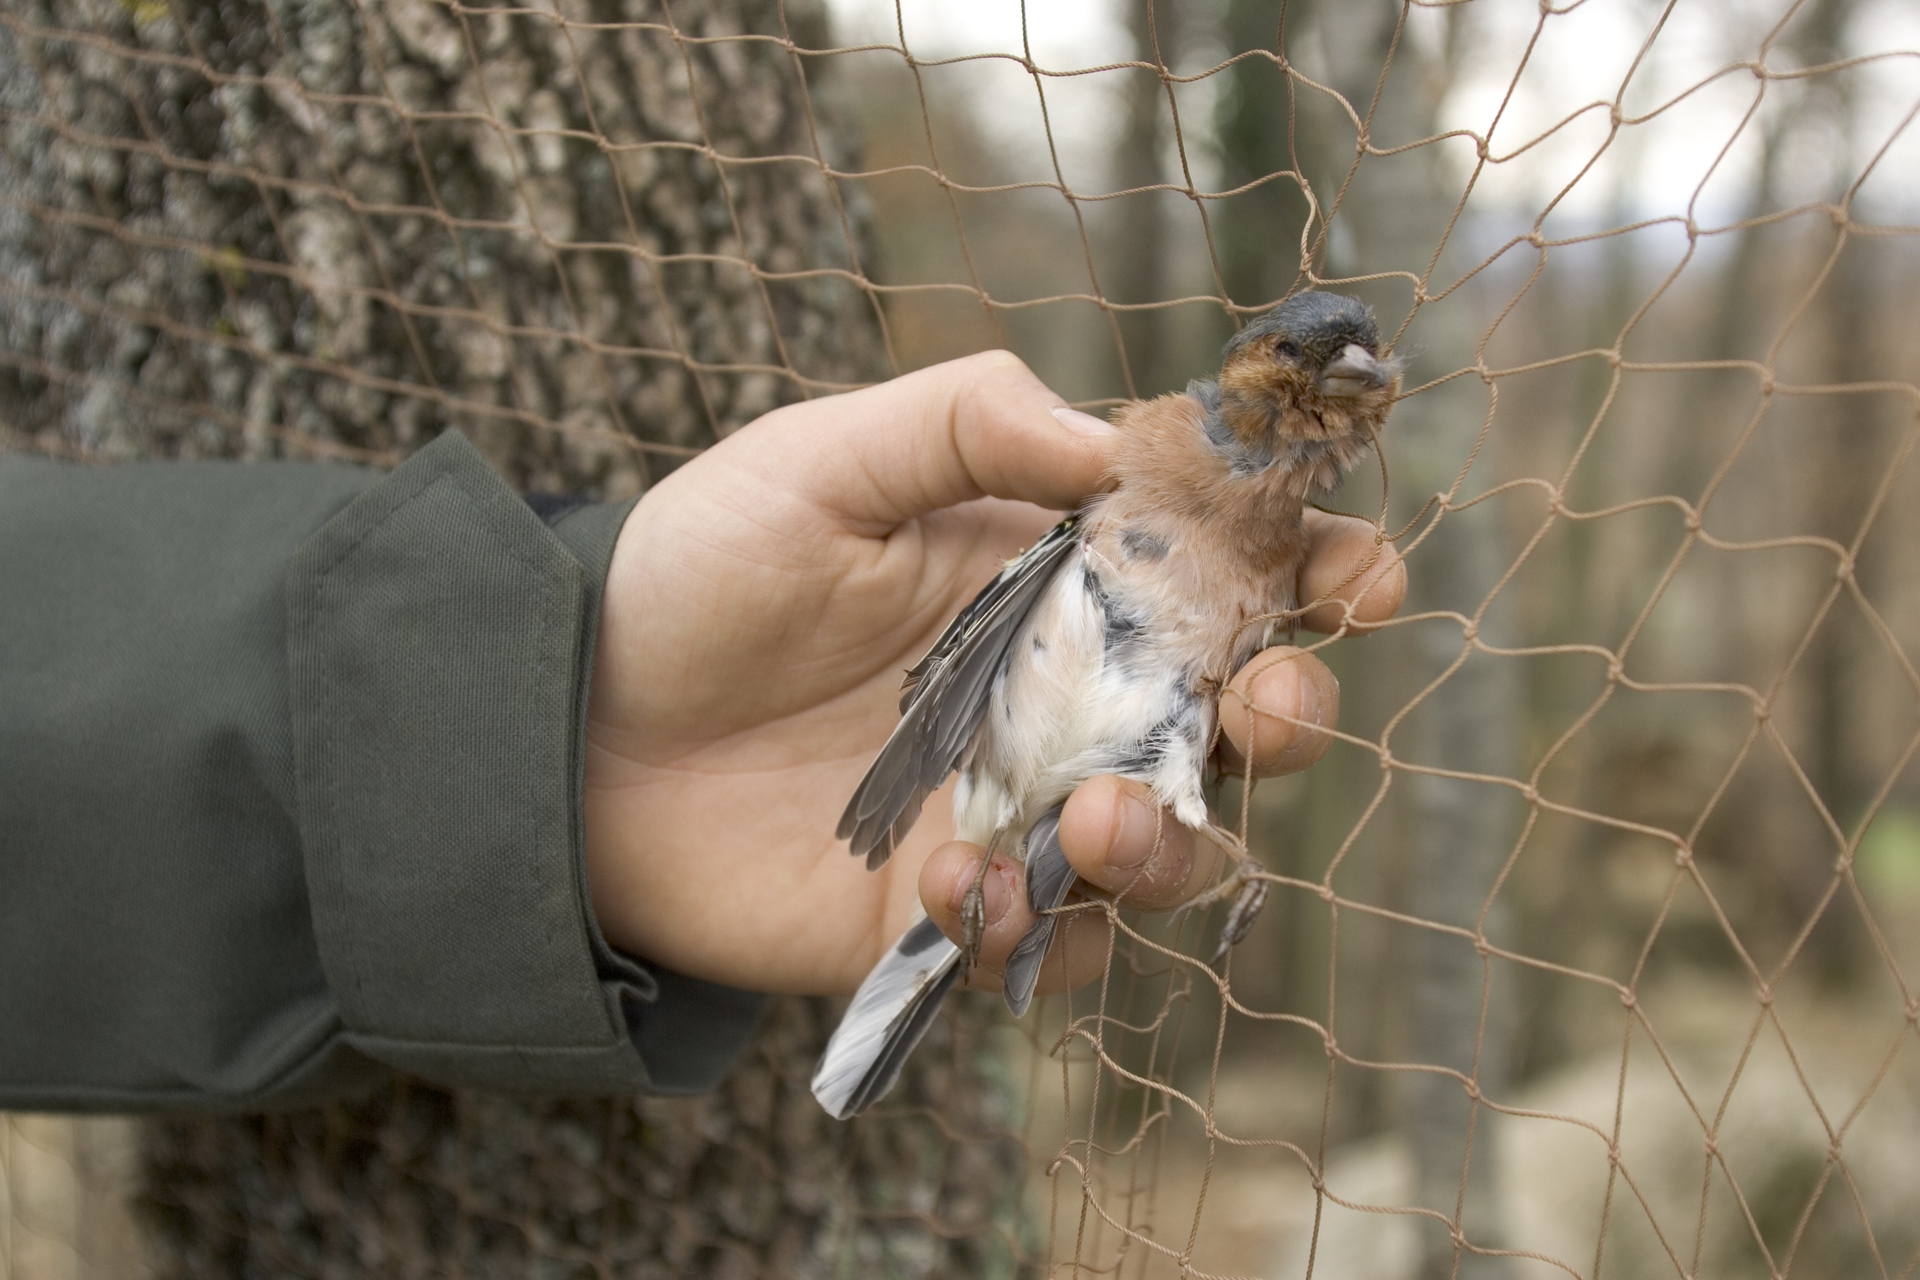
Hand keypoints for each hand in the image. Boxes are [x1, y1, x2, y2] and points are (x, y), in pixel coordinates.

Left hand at [583, 352, 1405, 996]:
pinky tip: (946, 881)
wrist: (570, 730)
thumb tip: (1111, 442)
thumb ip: (964, 420)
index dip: (1313, 576)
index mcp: (1052, 579)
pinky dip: (1023, 926)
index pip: (1220, 577)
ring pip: (1167, 855)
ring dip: (1168, 847)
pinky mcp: (947, 915)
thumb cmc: (697, 574)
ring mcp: (1011, 813)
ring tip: (1093, 822)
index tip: (1360, 581)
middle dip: (1289, 716)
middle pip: (1233, 727)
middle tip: (1268, 708)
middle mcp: (1057, 700)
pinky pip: (1044, 951)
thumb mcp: (819, 460)